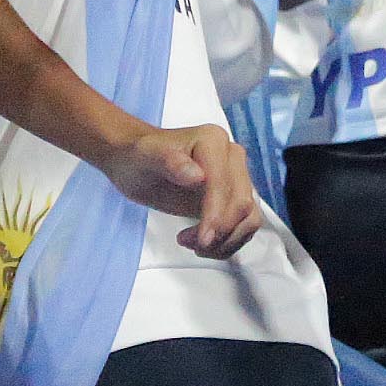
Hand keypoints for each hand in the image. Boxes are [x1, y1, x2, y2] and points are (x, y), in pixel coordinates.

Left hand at [104, 120, 262, 258]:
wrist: (137, 162)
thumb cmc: (139, 157)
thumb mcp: (146, 157)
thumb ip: (169, 162)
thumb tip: (198, 176)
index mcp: (213, 141)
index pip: (223, 183)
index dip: (216, 214)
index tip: (202, 238)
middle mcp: (231, 157)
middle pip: (242, 202)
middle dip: (220, 231)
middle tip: (193, 244)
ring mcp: (236, 178)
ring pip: (248, 217)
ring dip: (226, 240)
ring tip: (193, 245)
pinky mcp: (233, 198)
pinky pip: (244, 226)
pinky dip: (228, 242)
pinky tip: (201, 244)